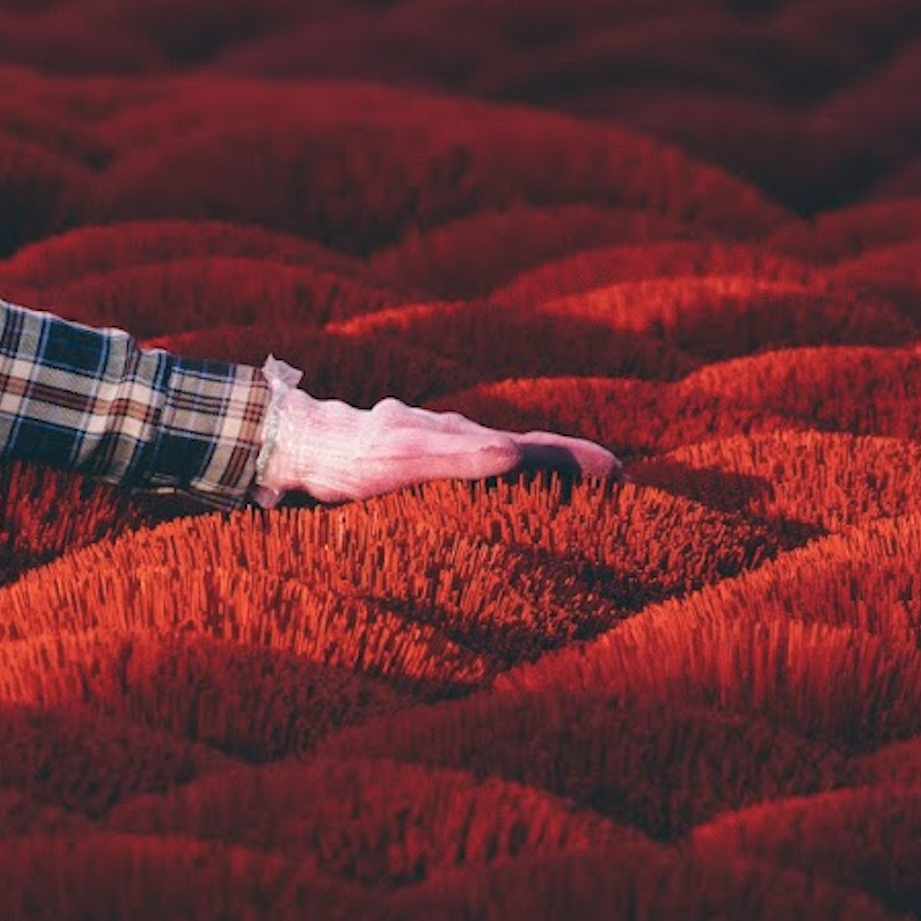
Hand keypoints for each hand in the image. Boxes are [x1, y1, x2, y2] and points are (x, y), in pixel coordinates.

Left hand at [254, 373, 618, 507]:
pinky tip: (494, 485)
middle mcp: (453, 435)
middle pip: (524, 447)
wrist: (297, 441)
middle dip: (570, 462)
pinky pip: (467, 463)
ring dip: (538, 467)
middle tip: (616, 479)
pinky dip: (497, 472)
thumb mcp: (406, 459)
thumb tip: (514, 451)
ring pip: (498, 454)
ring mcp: (432, 442)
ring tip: (571, 485)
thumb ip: (459, 457)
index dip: (578, 460)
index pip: (534, 446)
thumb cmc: (350, 457)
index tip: (624, 473)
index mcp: (462, 438)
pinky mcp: (409, 454)